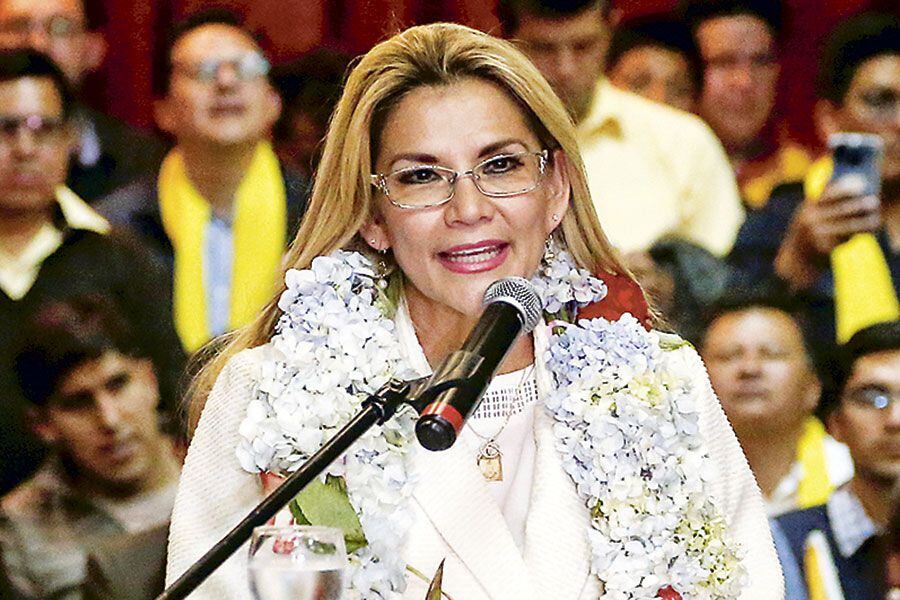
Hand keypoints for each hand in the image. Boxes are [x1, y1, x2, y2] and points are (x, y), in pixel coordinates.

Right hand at [775, 175, 880, 289]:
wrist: (795, 259)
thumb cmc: (808, 233)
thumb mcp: (810, 215)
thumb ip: (826, 204)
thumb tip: (856, 191)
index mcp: (807, 208)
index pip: (828, 194)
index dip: (845, 189)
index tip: (861, 185)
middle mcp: (811, 219)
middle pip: (840, 209)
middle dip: (859, 205)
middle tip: (874, 202)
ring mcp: (817, 234)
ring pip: (847, 226)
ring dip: (864, 222)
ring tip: (876, 219)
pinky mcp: (824, 248)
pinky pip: (846, 239)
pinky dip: (859, 234)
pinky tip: (870, 231)